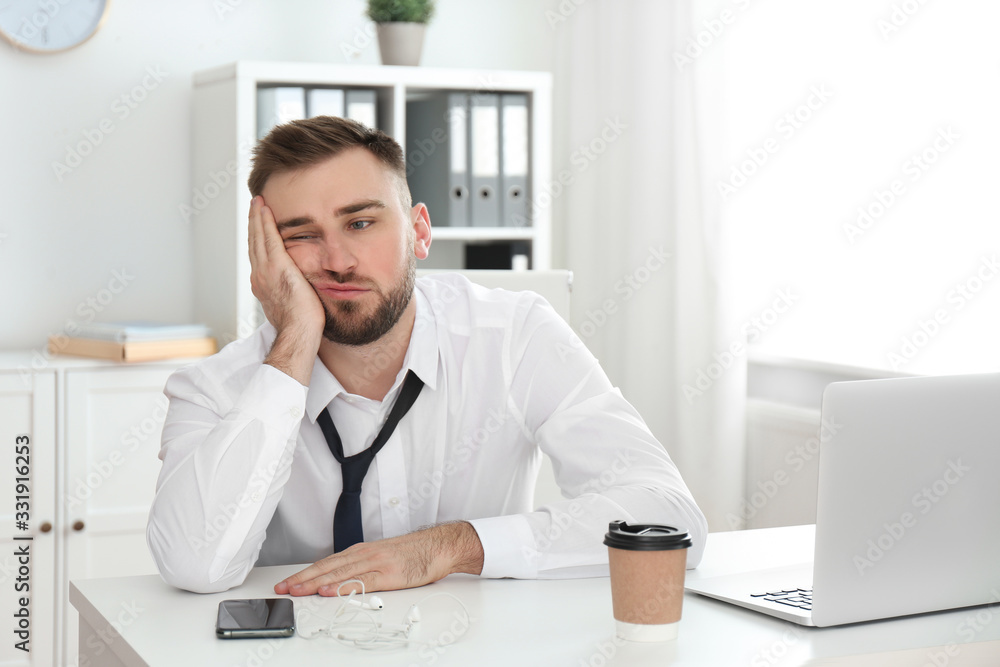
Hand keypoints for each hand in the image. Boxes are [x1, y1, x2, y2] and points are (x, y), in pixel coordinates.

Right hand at [248, 196, 323, 382]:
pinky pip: (268, 238)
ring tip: (258, 202)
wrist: (299, 334)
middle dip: (254, 224)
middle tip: (255, 206)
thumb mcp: (294, 306)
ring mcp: (265, 271)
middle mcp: (259, 276)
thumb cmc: (303, 327)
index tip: (258, 227)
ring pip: (258, 237)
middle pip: (254, 243)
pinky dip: (264, 222)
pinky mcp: (277, 267)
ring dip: (257, 218)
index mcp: (263, 286)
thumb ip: (293, 293)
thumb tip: (301, 289)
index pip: (258, 257)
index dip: (257, 240)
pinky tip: (265, 209)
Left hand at [274, 522, 484, 596]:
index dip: (305, 573)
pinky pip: (361, 582)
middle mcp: (365, 555)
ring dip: (315, 583)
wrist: (438, 546)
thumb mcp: (382, 556)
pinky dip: (342, 587)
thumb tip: (340, 580)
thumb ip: (361, 567)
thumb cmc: (413, 553)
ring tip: (297, 591)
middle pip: (327, 568)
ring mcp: (376, 564)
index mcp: (361, 551)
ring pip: (339, 575)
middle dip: (303, 579)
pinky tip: (328, 591)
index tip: (288, 583)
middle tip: (283, 589)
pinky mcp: (389, 576)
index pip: (326, 563)